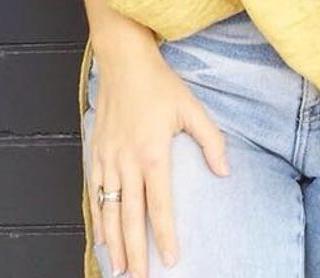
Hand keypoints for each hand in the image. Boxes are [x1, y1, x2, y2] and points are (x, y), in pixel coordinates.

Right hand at [85, 44, 229, 275]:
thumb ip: (211, 140)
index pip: (159, 206)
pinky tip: (102, 235)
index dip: (164, 236)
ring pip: (109, 210)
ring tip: (120, 267)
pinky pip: (94, 193)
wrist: (123, 61)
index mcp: (152, 153)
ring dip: (114, 242)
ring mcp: (107, 159)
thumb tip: (225, 171)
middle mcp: (126, 162)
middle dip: (135, 252)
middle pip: (130, 217)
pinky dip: (97, 217)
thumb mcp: (191, 108)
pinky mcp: (96, 153)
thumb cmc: (159, 84)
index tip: (170, 260)